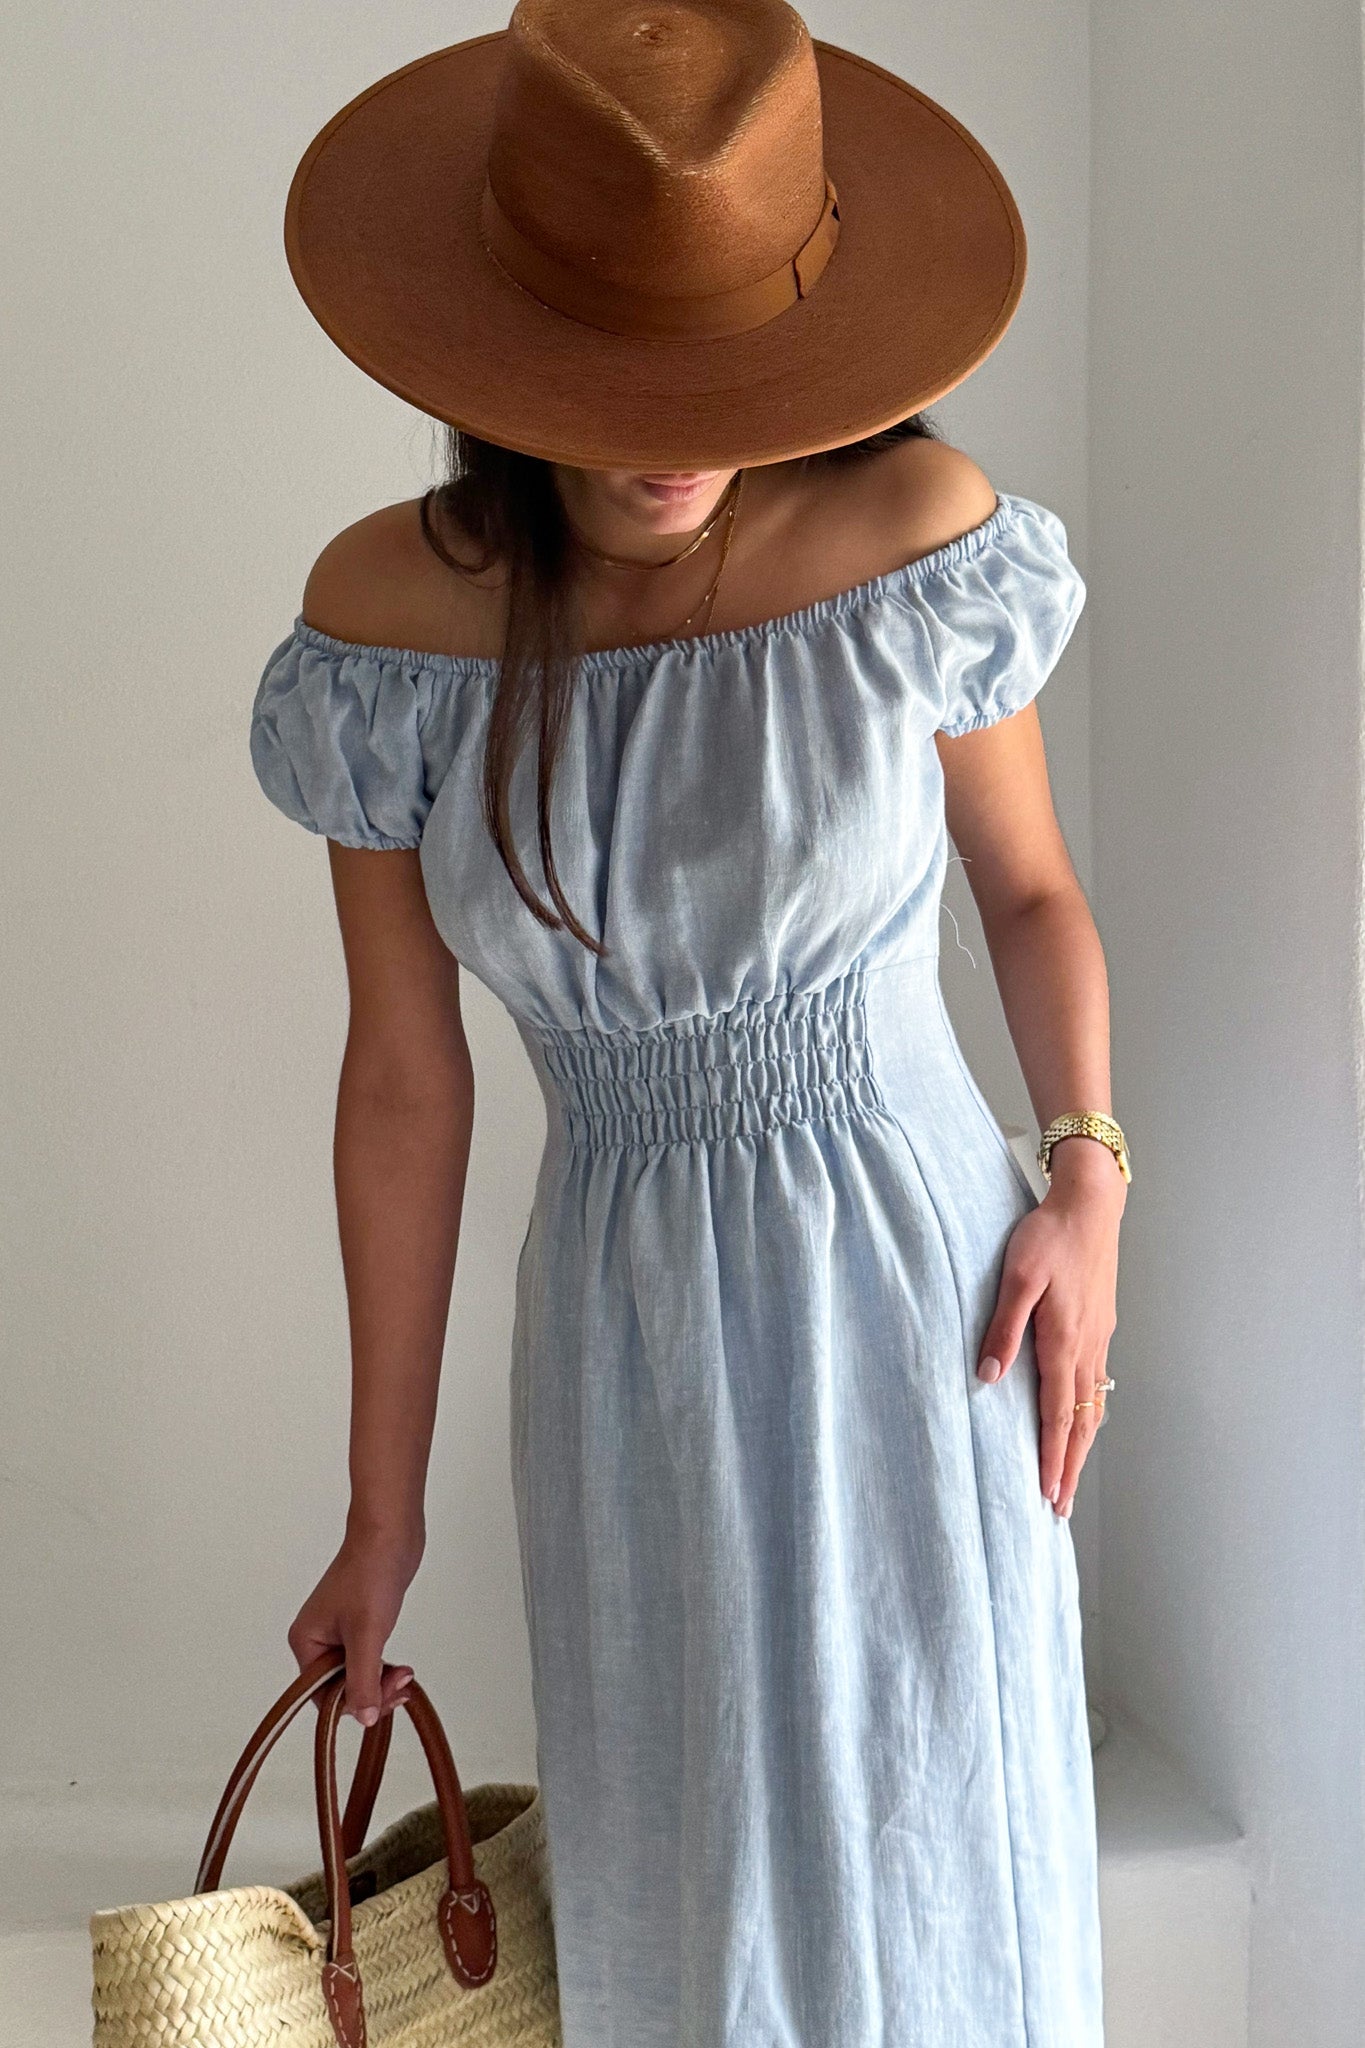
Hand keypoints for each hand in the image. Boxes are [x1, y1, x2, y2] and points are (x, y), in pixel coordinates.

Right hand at [287, 1520, 424, 1724]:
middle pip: (339, 1688)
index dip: (352, 1703)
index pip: (322, 1695)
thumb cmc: (371, 1574)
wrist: (391, 1534)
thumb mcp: (367, 1634)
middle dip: (371, 1691)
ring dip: (381, 1681)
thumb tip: (364, 1719)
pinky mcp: (359, 1624)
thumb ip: (363, 1680)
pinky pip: (367, 1660)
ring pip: (356, 1675)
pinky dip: (383, 1668)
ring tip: (405, 1674)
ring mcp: (338, 1632)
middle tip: (400, 1684)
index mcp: (305, 1641)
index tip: (382, 1697)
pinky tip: (401, 1668)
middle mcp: (317, 1639)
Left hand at [974, 1140, 1123, 1517]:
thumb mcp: (1017, 1277)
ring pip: (1092, 1405)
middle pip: (1081, 1422)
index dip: (1053, 1459)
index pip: (1058, 1415)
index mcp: (1063, 1340)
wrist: (1090, 1203)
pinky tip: (1084, 1418)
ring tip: (1071, 1477)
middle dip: (1071, 1468)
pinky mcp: (1100, 1325)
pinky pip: (1097, 1381)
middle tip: (1062, 1508)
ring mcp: (1098, 1337)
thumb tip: (989, 1377)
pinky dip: (1090, 1412)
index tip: (1048, 1496)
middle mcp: (1086, 1347)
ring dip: (1082, 1446)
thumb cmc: (1048, 1236)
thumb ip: (1003, 1328)